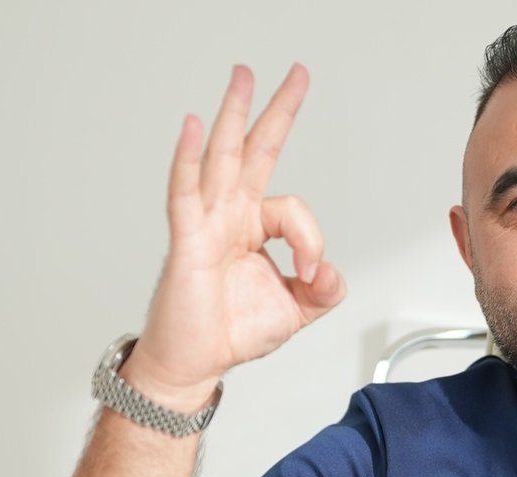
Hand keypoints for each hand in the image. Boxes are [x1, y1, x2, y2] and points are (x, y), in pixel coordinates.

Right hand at [128, 63, 347, 407]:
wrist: (195, 362)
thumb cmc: (231, 332)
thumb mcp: (296, 309)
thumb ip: (323, 289)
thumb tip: (330, 271)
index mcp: (253, 227)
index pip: (293, 208)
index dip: (310, 236)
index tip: (312, 271)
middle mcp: (229, 216)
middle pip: (255, 151)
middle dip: (276, 111)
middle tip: (295, 74)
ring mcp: (206, 224)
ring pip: (221, 158)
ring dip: (233, 115)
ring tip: (243, 77)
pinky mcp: (186, 240)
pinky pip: (186, 192)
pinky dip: (187, 158)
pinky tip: (193, 126)